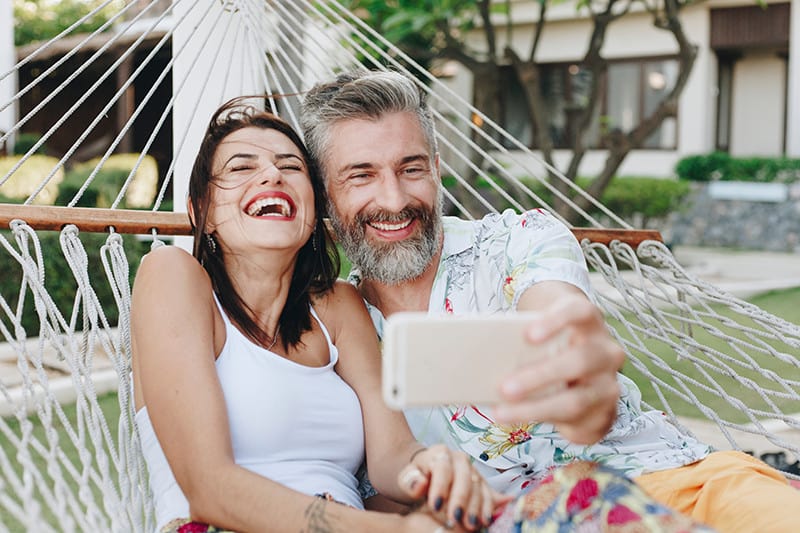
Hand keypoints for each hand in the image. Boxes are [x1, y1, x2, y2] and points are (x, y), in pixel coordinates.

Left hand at [397, 445, 508, 530]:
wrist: (426, 474)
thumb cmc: (416, 477)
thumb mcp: (407, 478)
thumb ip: (410, 481)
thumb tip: (420, 484)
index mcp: (440, 453)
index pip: (442, 468)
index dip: (440, 487)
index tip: (435, 506)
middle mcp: (459, 459)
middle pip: (464, 477)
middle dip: (461, 499)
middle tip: (455, 518)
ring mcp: (473, 470)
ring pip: (478, 486)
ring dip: (476, 506)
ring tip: (470, 524)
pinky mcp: (481, 482)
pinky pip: (488, 493)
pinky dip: (488, 507)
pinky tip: (485, 520)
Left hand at [494, 291, 623, 443]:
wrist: (583, 372)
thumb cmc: (551, 346)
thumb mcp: (541, 339)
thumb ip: (521, 343)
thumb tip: (479, 358)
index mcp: (588, 321)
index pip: (580, 312)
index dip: (556, 321)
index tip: (527, 335)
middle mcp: (606, 351)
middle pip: (579, 360)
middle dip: (538, 376)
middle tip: (503, 387)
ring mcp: (609, 384)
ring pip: (576, 400)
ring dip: (534, 408)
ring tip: (501, 412)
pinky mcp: (606, 413)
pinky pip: (576, 423)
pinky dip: (543, 423)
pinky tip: (519, 422)